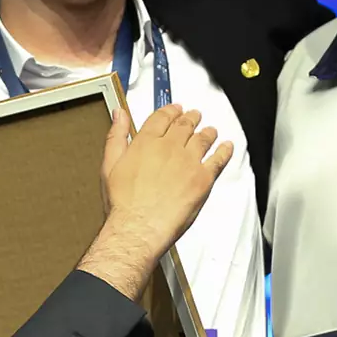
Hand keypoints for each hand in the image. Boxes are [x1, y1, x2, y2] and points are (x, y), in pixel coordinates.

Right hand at [78, 104, 232, 299]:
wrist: (139, 227)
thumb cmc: (123, 204)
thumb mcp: (109, 165)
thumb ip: (116, 136)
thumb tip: (119, 115)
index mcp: (146, 142)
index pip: (162, 117)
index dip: (171, 110)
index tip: (176, 109)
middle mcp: (170, 148)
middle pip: (185, 125)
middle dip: (191, 118)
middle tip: (195, 116)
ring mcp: (188, 162)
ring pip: (203, 139)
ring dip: (208, 132)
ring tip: (211, 131)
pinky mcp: (203, 179)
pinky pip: (219, 160)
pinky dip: (225, 151)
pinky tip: (227, 147)